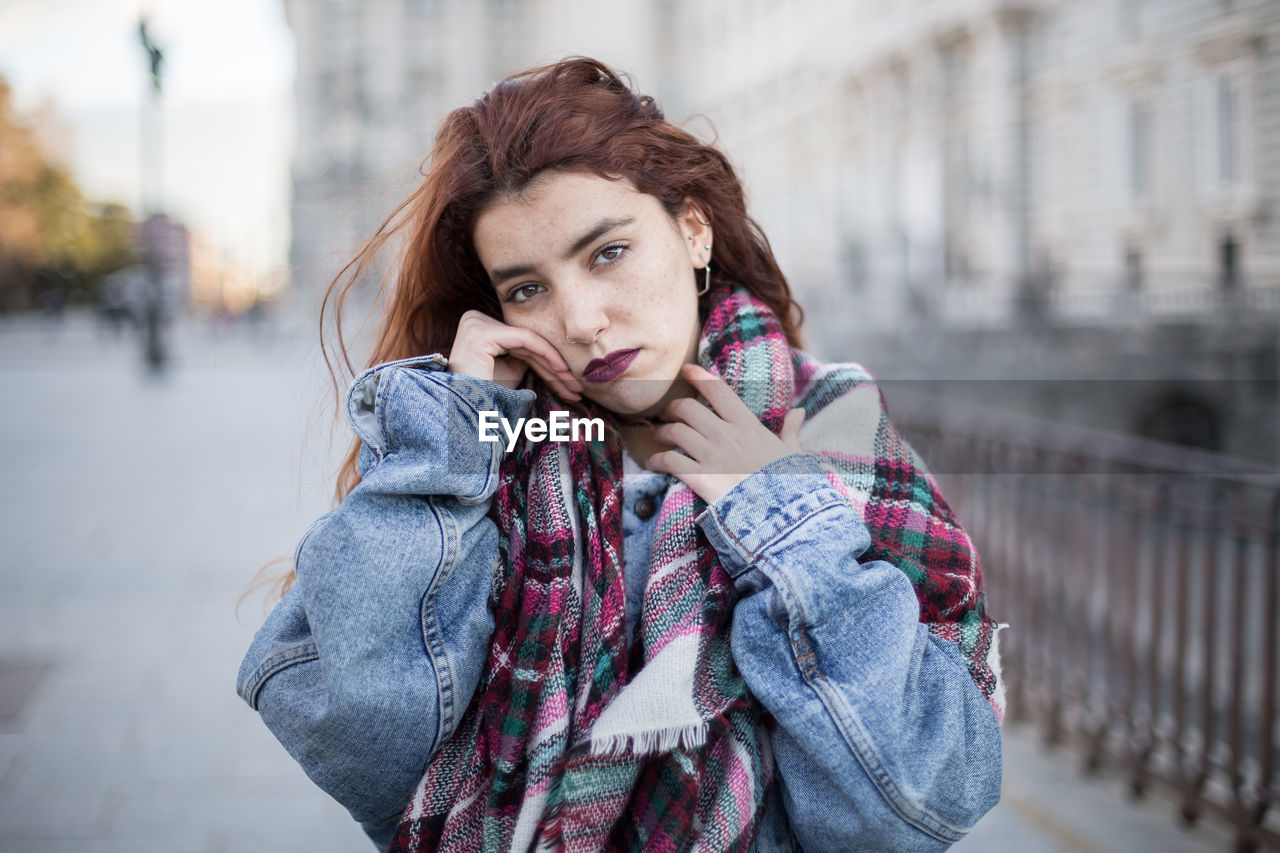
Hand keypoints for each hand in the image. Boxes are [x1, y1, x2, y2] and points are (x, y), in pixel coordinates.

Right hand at [448, 310, 583, 400]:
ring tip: (574, 383)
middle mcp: (474, 319)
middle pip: (525, 343)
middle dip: (554, 366)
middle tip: (576, 385)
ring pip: (529, 341)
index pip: (520, 343)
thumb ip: (526, 355)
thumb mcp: (509, 370)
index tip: (568, 381)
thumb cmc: (486, 395)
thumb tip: (551, 350)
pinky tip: (562, 369)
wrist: (466, 412)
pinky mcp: (483, 332)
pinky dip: (547, 353)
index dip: (547, 361)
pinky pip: (525, 339)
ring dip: (555, 364)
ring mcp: (477, 323)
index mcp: (479, 326)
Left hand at [645, 363, 804, 504]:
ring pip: (675, 432)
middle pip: (687, 408)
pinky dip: (657, 461)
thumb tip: (799, 412)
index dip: (699, 377)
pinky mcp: (701, 479)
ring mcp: (711, 456)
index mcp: (747, 425)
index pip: (718, 390)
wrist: (783, 513)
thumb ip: (791, 430)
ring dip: (661, 432)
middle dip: (672, 408)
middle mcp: (726, 435)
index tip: (686, 371)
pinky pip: (670, 462)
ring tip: (656, 436)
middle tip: (667, 414)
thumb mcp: (793, 453)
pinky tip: (653, 463)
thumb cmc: (790, 483)